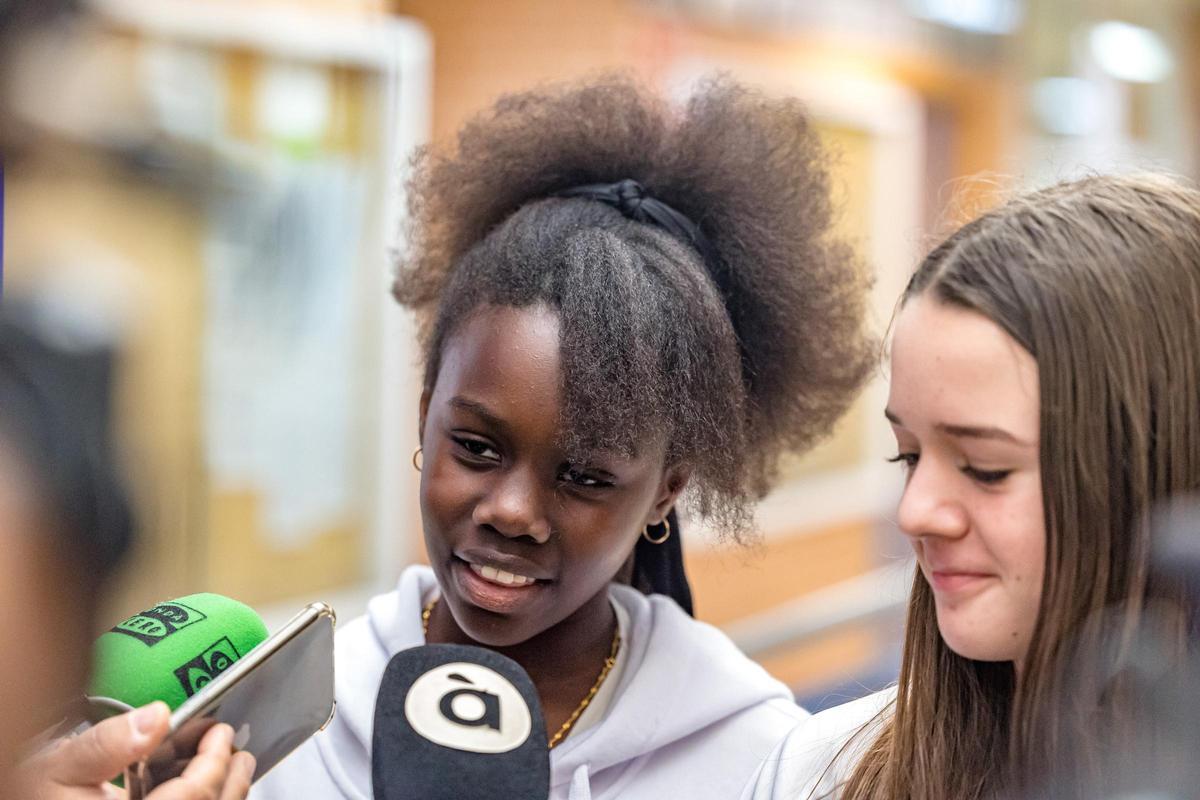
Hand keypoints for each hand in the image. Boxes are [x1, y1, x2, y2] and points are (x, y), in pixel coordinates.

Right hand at [19, 702, 255, 799]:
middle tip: (239, 753)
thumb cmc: (33, 795)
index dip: (214, 762)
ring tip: (230, 768)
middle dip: (232, 783)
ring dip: (223, 798)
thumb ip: (107, 743)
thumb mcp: (60, 767)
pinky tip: (200, 787)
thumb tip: (157, 717)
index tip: (220, 732)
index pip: (192, 798)